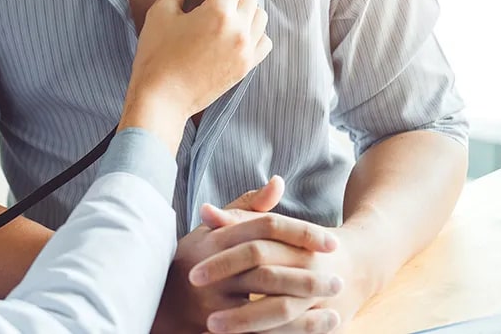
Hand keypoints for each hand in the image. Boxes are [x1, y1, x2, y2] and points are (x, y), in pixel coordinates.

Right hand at [120, 0, 271, 151]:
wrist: (162, 98)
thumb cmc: (157, 57)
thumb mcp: (161, 12)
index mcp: (218, 14)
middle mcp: (238, 31)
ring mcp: (246, 50)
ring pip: (260, 15)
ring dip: (244, 8)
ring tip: (220, 16)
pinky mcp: (246, 67)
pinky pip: (263, 40)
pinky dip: (253, 31)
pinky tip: (232, 34)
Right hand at [151, 178, 341, 333]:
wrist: (161, 299)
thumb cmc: (194, 258)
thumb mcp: (215, 228)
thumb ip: (249, 206)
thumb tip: (279, 181)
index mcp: (219, 237)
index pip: (266, 227)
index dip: (301, 233)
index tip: (332, 242)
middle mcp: (216, 264)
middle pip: (268, 265)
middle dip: (306, 273)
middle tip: (339, 278)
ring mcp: (215, 297)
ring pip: (265, 298)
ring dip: (302, 301)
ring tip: (333, 303)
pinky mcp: (218, 323)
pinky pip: (258, 328)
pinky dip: (289, 330)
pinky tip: (315, 327)